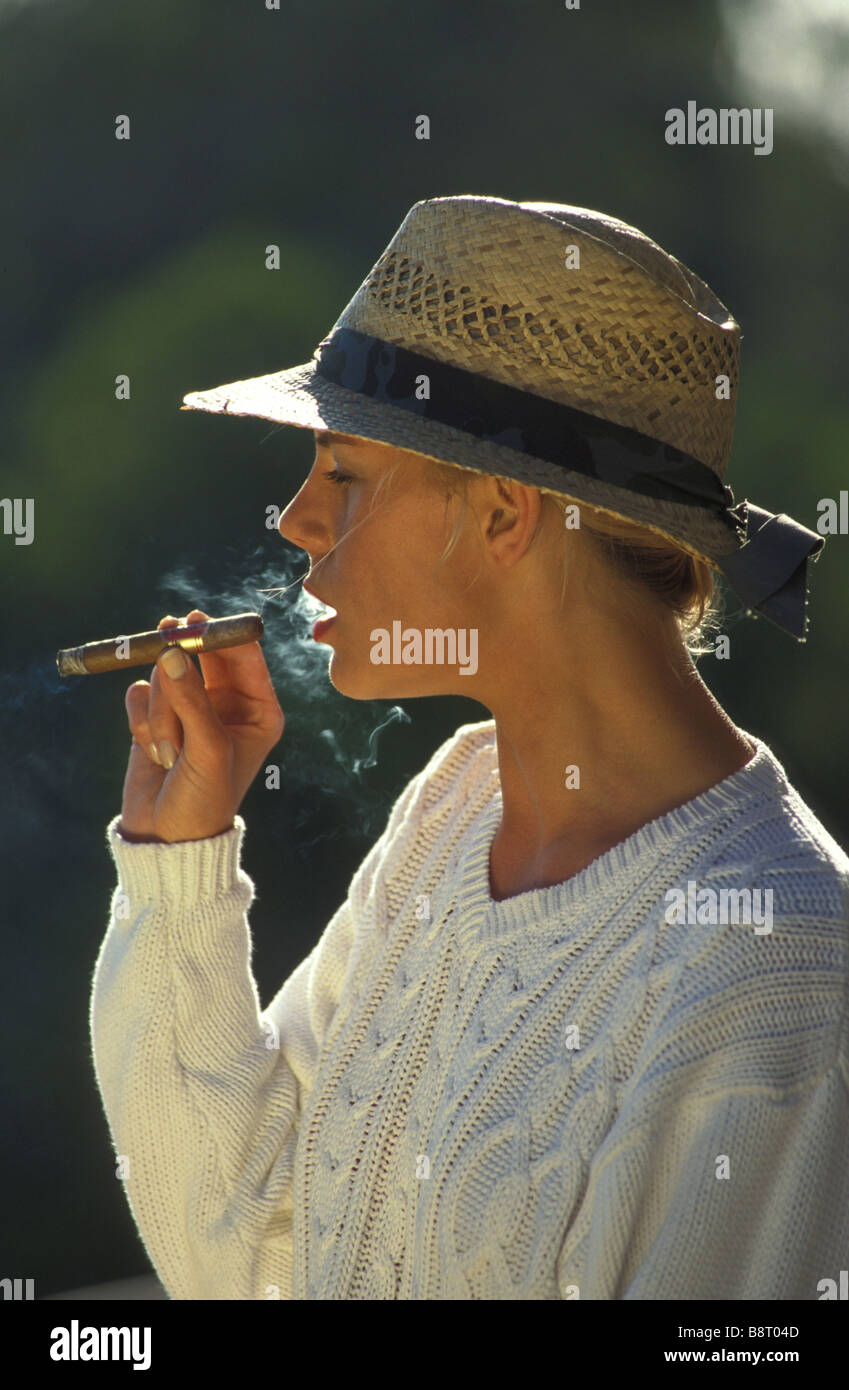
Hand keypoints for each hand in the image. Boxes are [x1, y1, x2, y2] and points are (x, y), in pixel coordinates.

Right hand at [118, 609, 284, 842]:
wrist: (168, 839)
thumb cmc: (205, 799)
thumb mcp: (207, 750)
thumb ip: (192, 700)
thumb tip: (171, 652)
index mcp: (259, 710)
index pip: (245, 657)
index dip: (222, 635)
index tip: (198, 621)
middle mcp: (228, 704)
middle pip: (202, 655)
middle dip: (182, 654)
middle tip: (166, 630)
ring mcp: (190, 708)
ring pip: (166, 676)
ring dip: (161, 712)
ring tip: (168, 752)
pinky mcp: (157, 717)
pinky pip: (141, 696)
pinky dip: (141, 720)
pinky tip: (152, 751)